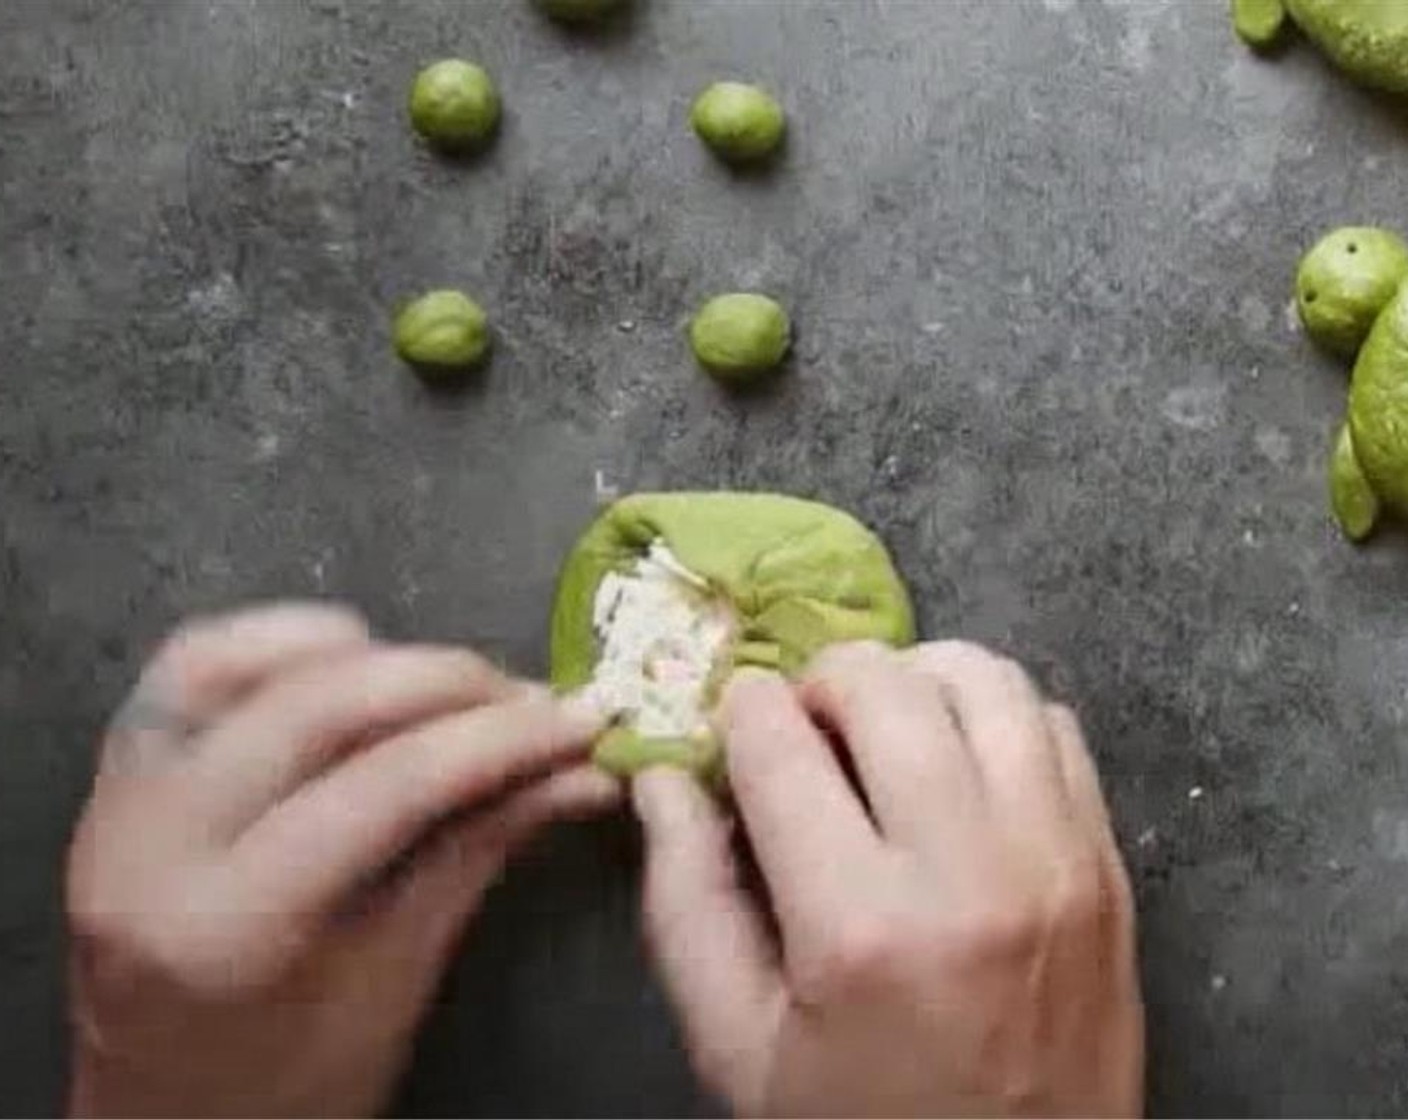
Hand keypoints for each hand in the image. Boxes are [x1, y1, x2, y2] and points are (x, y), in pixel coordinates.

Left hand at [66, 602, 614, 1117]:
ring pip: (239, 659)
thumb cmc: (291, 1083)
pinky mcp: (114, 777)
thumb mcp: (398, 977)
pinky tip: (354, 666)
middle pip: (316, 702)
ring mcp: (115, 801)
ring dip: (361, 652)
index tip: (579, 721)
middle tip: (531, 695)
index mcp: (227, 927)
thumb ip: (479, 848)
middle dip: (446, 680)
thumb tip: (581, 771)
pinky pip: (193, 669)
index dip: (495, 740)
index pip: (383, 785)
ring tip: (446, 684)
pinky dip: (281, 646)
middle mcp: (151, 844)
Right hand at [633, 641, 1142, 1116]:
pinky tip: (958, 764)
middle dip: (820, 679)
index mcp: (859, 927)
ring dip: (915, 679)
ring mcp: (1056, 860)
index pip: (778, 742)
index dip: (738, 712)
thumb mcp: (737, 1047)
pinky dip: (996, 718)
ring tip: (882, 727)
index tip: (733, 729)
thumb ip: (684, 902)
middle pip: (885, 684)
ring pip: (986, 679)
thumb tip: (662, 778)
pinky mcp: (1108, 866)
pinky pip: (1057, 727)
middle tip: (803, 727)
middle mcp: (970, 870)